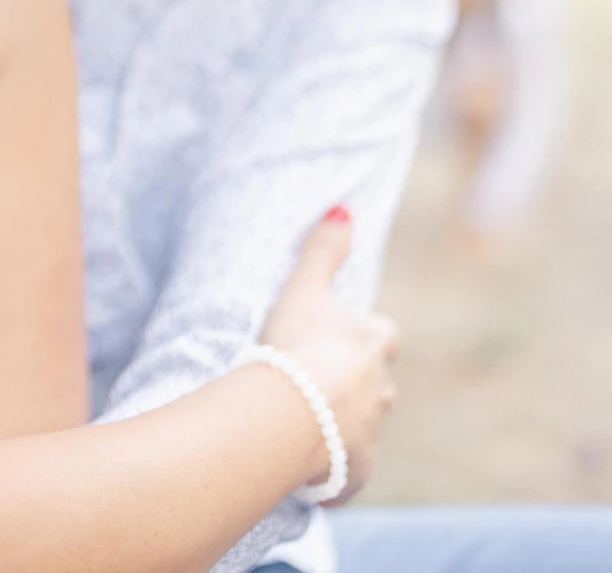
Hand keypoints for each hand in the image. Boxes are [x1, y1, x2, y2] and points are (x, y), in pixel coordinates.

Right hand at [259, 208, 398, 499]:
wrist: (295, 411)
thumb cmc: (297, 343)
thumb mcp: (305, 286)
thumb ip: (324, 248)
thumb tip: (344, 207)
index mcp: (373, 343)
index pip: (383, 336)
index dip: (366, 336)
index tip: (344, 338)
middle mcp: (381, 389)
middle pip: (380, 385)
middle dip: (360, 384)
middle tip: (323, 382)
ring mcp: (372, 433)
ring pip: (367, 426)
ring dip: (347, 423)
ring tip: (312, 422)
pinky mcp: (358, 472)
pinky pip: (350, 471)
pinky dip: (336, 468)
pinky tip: (313, 467)